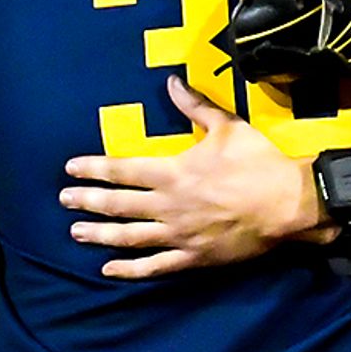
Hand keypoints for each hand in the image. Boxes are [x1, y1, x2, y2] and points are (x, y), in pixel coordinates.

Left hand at [60, 76, 317, 278]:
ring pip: (129, 238)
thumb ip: (194, 106)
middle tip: (64, 200)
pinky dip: (129, 270)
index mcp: (174, 172)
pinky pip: (154, 266)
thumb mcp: (227, 126)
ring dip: (100, 235)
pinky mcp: (193, 257)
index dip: (94, 168)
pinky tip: (109, 270)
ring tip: (76, 233)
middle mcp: (168, 205)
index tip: (70, 169)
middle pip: (118, 204)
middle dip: (88, 201)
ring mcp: (178, 235)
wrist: (286, 204)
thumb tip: (171, 81)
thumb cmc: (257, 162)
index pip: (123, 170)